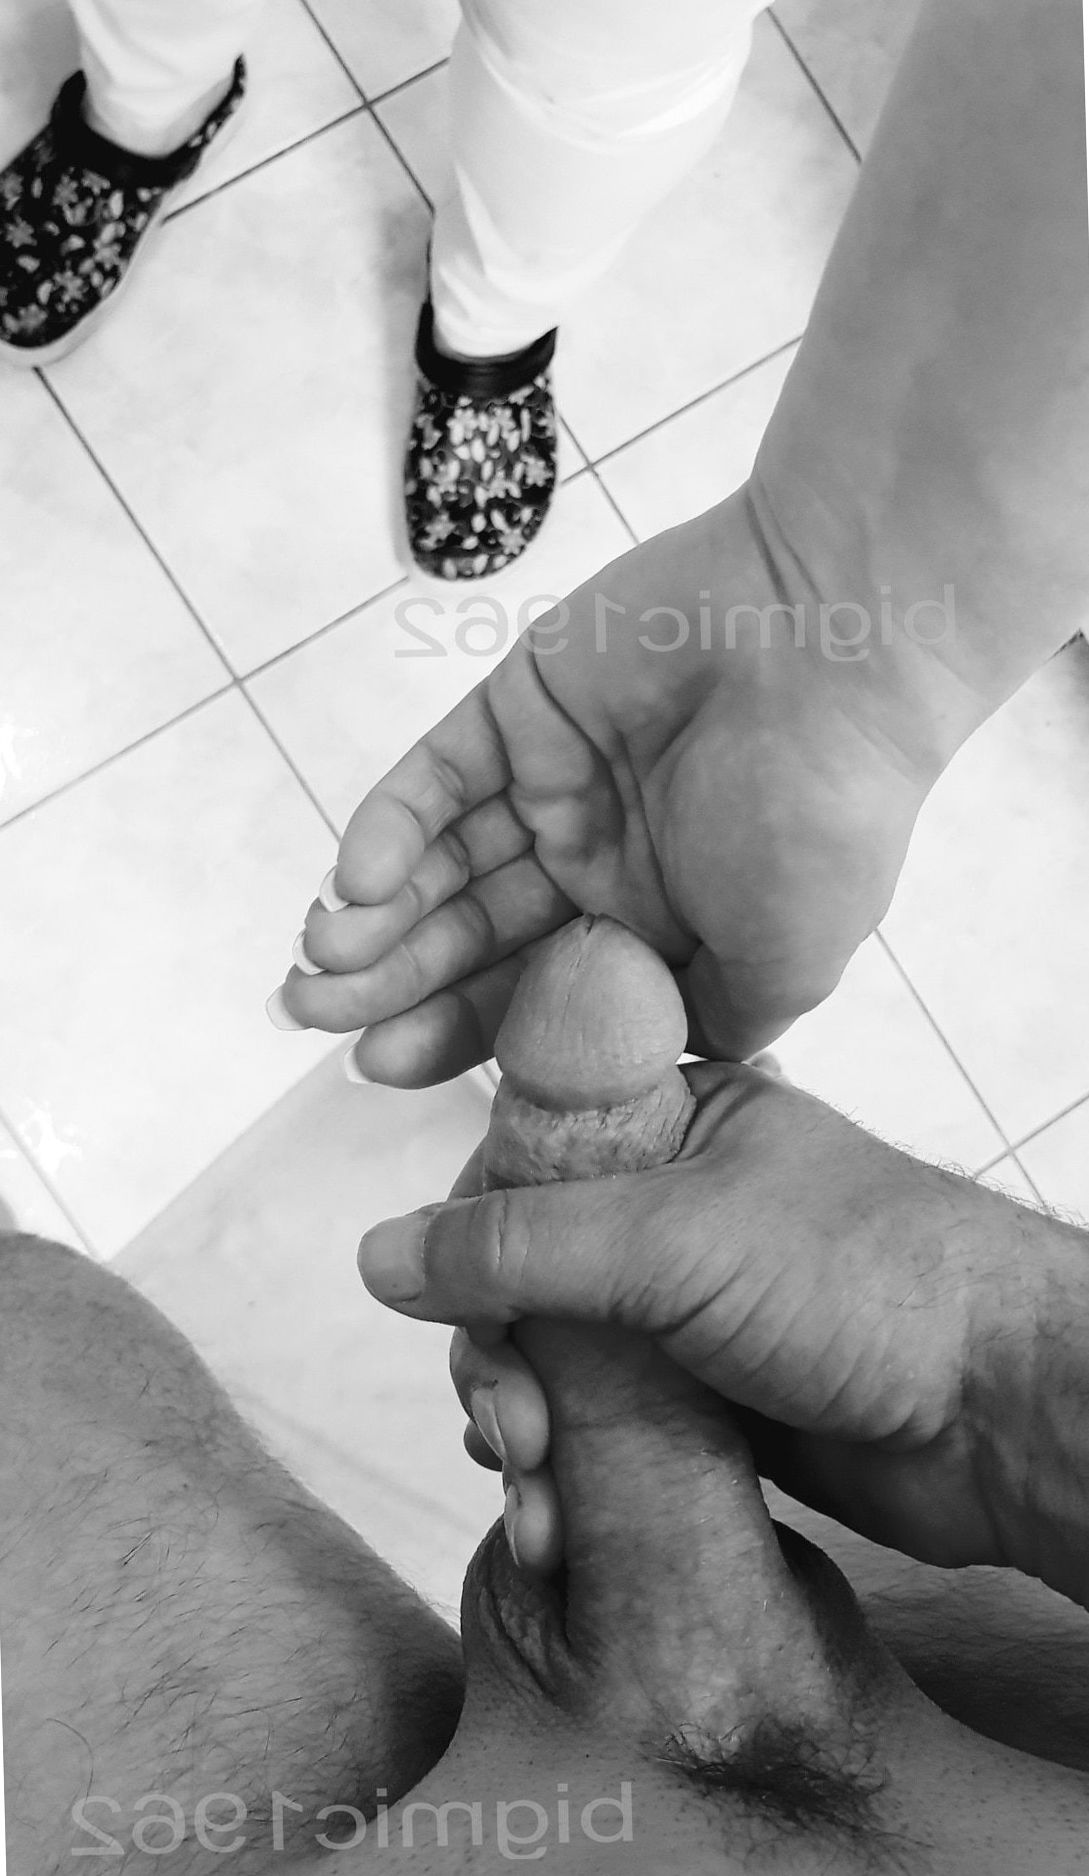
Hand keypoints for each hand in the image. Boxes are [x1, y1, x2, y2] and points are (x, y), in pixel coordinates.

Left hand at [270, 484, 946, 1082]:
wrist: (834, 645)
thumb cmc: (823, 814)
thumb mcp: (786, 964)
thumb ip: (707, 1025)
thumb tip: (653, 1077)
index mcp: (656, 928)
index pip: (535, 1000)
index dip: (456, 1037)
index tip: (379, 1070)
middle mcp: (597, 862)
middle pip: (470, 938)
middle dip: (390, 985)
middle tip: (311, 1019)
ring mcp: (553, 785)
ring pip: (439, 866)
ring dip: (373, 917)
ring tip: (315, 963)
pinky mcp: (518, 709)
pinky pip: (435, 779)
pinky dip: (387, 831)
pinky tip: (350, 885)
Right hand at [358, 1063, 1041, 1575]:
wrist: (999, 1414)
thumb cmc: (867, 1285)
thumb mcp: (673, 1239)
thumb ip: (520, 1248)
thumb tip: (383, 1257)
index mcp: (674, 1119)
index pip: (520, 1151)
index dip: (470, 1229)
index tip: (453, 1303)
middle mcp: (668, 1205)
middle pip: (519, 1267)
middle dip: (493, 1353)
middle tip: (511, 1424)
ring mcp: (682, 1305)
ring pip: (548, 1352)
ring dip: (517, 1421)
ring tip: (534, 1484)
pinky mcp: (697, 1395)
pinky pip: (591, 1419)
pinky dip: (559, 1464)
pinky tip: (550, 1508)